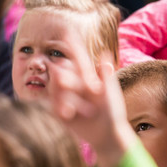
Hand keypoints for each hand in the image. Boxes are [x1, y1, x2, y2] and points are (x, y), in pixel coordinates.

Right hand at [46, 48, 135, 166]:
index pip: (78, 59)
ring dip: (64, 98)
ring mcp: (67, 98)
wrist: (108, 135)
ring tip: (77, 111)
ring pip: (55, 90)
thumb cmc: (114, 113)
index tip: (66, 30)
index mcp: (88, 78)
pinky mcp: (60, 112)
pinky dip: (59, 108)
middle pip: (61, 73)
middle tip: (75, 89)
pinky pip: (53, 105)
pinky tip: (69, 115)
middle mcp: (75, 85)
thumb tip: (105, 57)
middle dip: (64, 79)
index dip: (72, 45)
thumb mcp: (111, 95)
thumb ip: (107, 78)